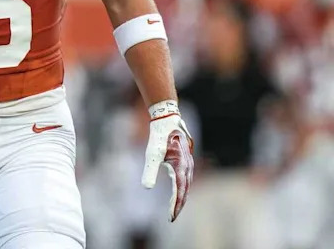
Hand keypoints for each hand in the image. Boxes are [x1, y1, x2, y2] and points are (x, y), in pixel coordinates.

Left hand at [141, 101, 193, 221]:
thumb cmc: (159, 135)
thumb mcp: (152, 153)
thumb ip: (150, 171)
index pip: (180, 192)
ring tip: (175, 208)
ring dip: (181, 197)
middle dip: (179, 204)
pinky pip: (185, 178)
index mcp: (181, 167)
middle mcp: (187, 167)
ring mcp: (188, 163)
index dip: (175, 206)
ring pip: (187, 185)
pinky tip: (177, 191)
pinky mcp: (186, 160)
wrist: (168, 119)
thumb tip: (147, 188)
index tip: (170, 218)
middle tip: (172, 217)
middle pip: (185, 191)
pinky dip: (182, 187)